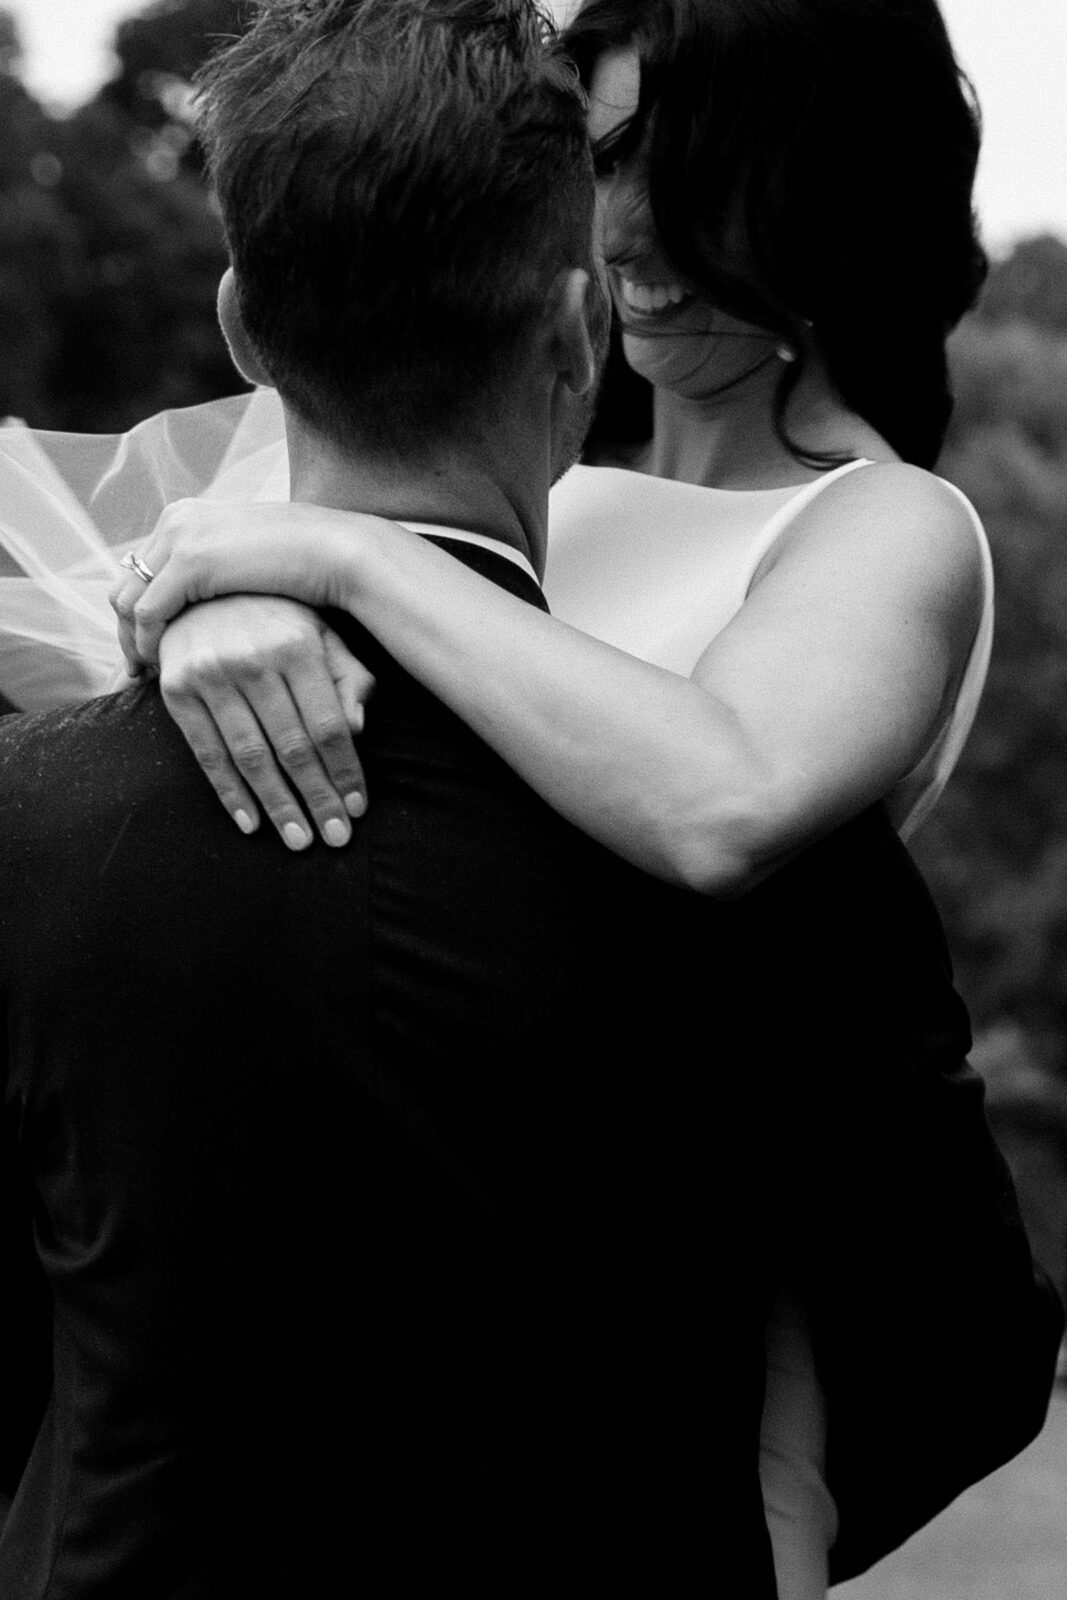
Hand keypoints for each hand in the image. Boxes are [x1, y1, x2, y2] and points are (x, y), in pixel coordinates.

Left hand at [109, 496, 379, 670]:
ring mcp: (180, 538)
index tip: (147, 650)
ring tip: (148, 675)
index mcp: (187, 515)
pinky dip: (149, 644)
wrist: (335, 552)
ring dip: (133, 641)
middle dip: (125, 630)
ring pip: (126, 600)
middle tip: (136, 670)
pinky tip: (165, 668)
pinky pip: (147, 613)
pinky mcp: (191, 562)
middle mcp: (175, 520)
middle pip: (124, 583)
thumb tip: (202, 602)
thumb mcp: (245, 565)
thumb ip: (216, 575)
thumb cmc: (304, 567)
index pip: (140, 569)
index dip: (137, 613)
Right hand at [158, 595, 374, 849]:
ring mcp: (210, 674)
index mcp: (296, 644)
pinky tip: (251, 823)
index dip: (345, 770)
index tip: (358, 808)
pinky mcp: (176, 688)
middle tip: (335, 839)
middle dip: (318, 798)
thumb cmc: (274, 614)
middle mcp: (252, 659)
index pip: (328, 724)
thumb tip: (357, 727)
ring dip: (278, 805)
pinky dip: (230, 793)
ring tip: (300, 839)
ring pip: (252, 757)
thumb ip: (347, 676)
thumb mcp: (320, 631)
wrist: (199, 584)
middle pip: (293, 747)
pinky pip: (207, 753)